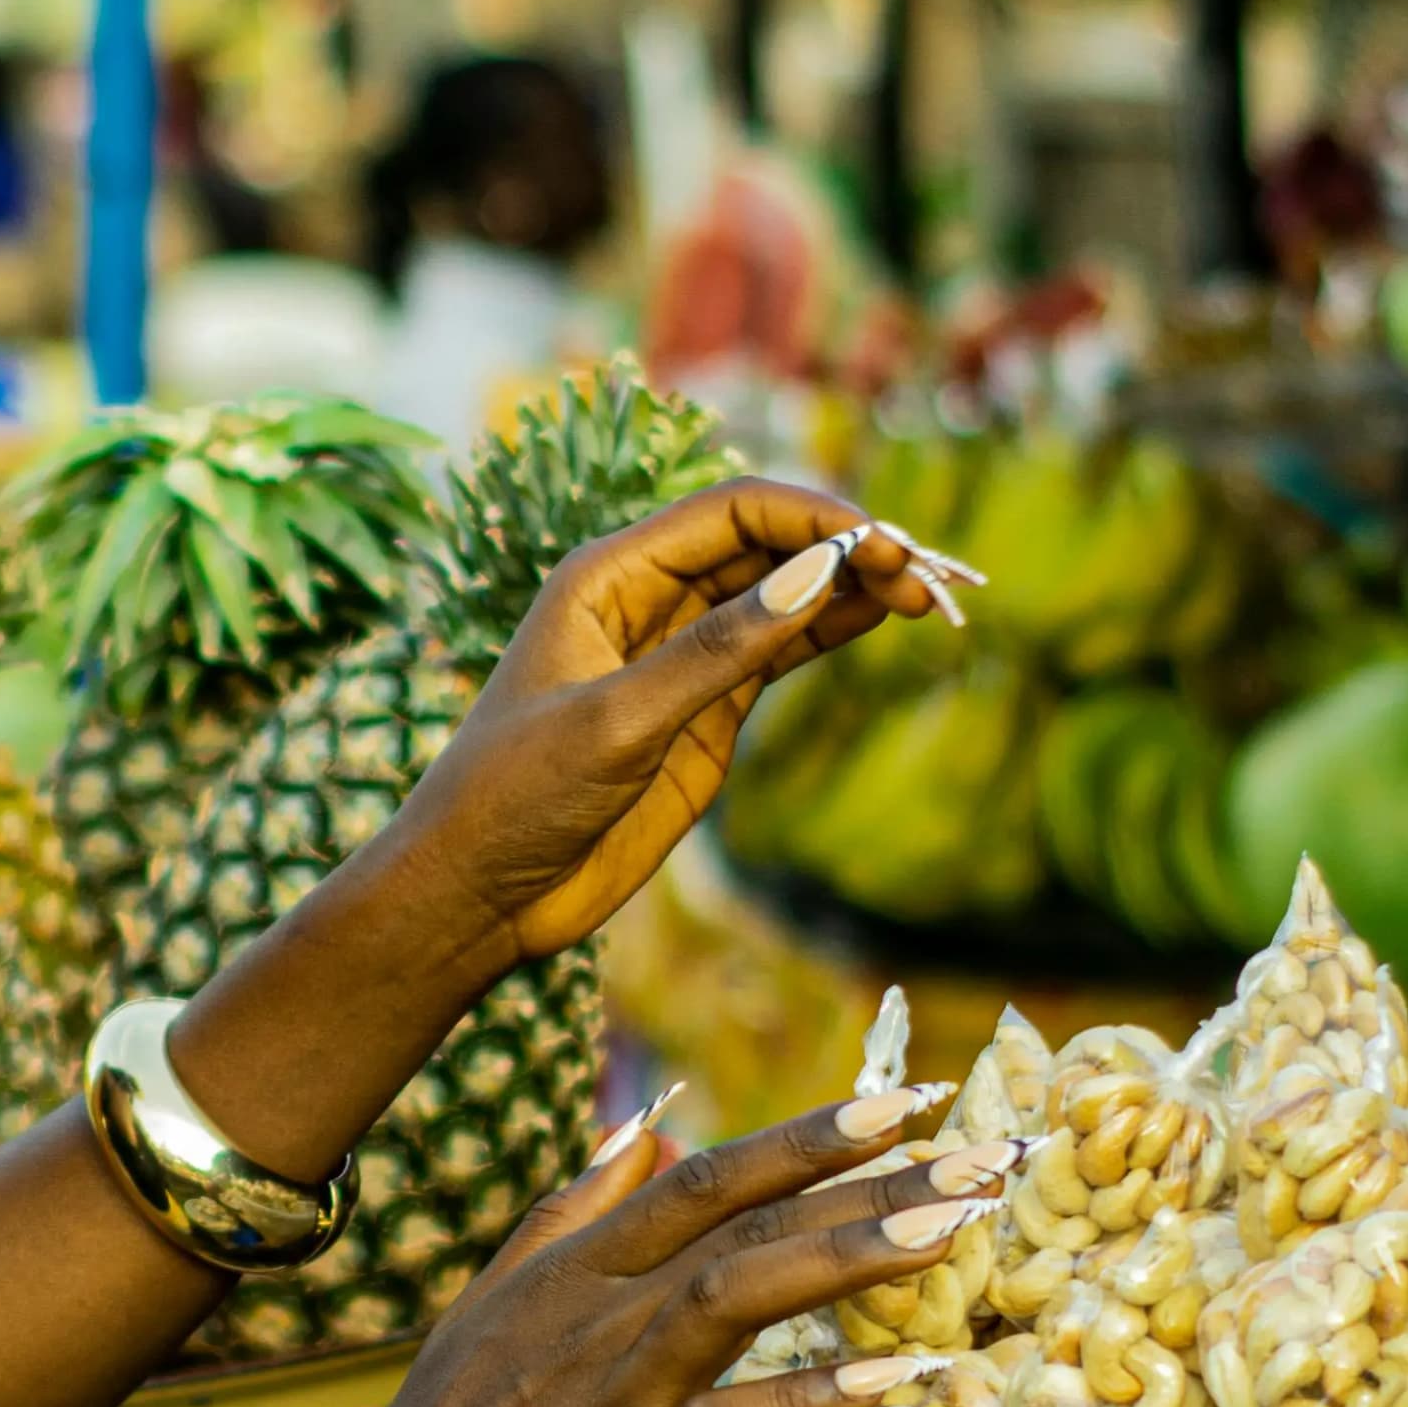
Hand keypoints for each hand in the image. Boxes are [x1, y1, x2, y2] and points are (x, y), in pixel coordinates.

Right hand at [385, 1094, 984, 1406]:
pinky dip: (810, 1400)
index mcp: (587, 1265)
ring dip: (846, 1255)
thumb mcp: (502, 1295)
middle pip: (749, 1221)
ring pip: (740, 1294)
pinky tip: (892, 1378)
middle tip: (978, 1155)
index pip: (707, 1175)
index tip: (902, 1102)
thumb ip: (576, 1209)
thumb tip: (646, 1126)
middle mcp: (612, 1311)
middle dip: (867, 1181)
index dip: (806, 1136)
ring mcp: (626, 1389)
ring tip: (946, 1229)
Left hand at [391, 483, 955, 976]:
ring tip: (927, 596)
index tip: (883, 543)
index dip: (813, 518)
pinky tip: (881, 617)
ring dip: (849, 589)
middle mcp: (645, 602)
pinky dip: (828, 633)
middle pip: (765, 547)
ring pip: (779, 598)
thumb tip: (815, 575)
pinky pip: (775, 655)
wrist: (480, 892)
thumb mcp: (618, 722)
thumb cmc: (515, 796)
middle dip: (845, 549)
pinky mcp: (700, 713)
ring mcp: (678, 658)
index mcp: (607, 577)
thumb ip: (717, 652)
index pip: (730, 514)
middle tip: (928, 576)